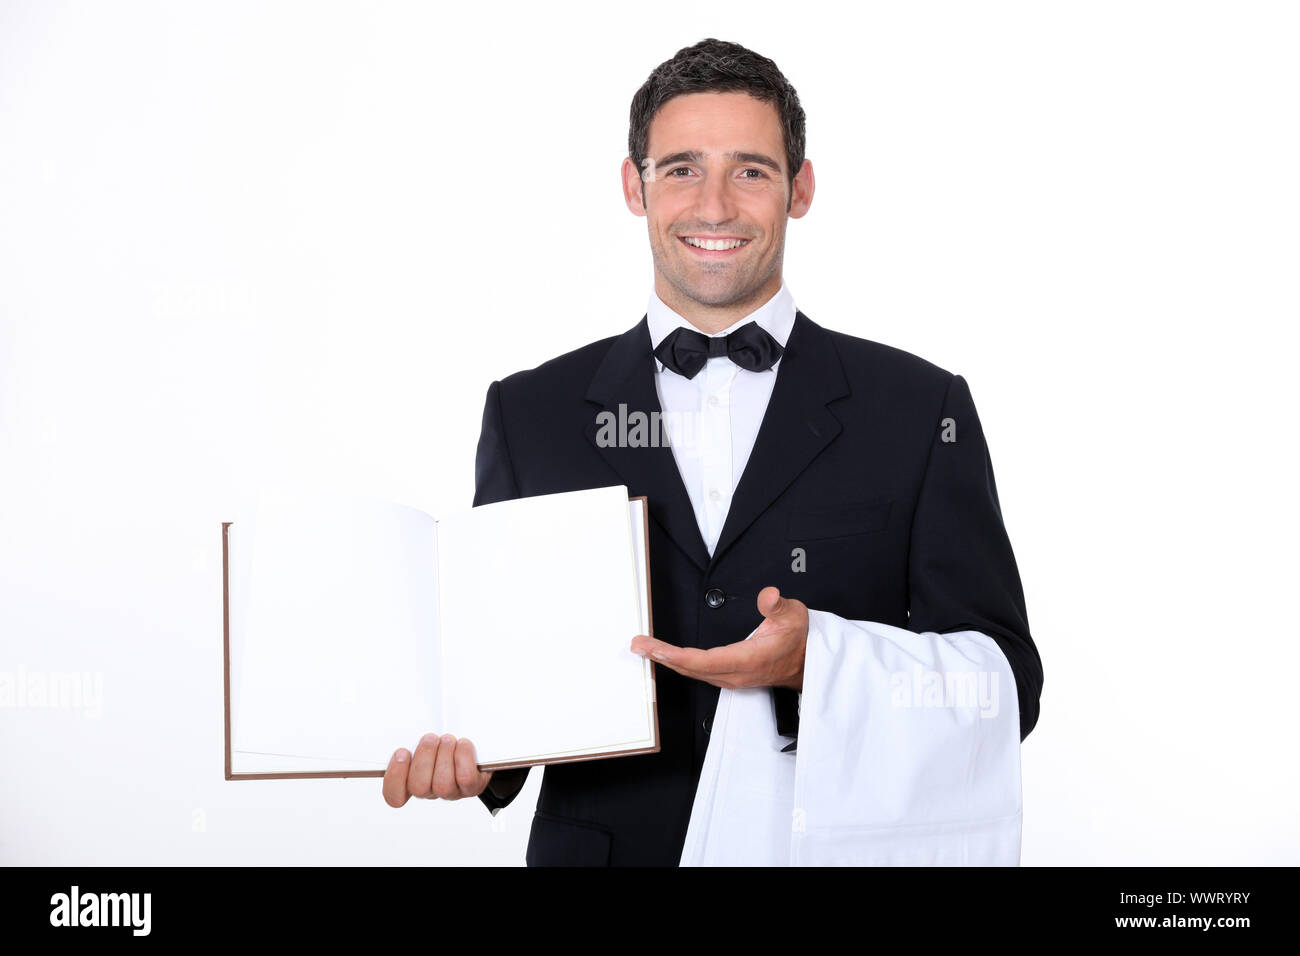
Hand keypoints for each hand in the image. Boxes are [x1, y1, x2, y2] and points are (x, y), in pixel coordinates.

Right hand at [382, 733, 492, 806]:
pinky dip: (463, 758)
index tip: (401, 752)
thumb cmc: (443, 739)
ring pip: (442, 785)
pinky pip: (465, 778)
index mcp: (411, 780)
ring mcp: (451, 791)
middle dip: (423, 759)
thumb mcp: (425, 737)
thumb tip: (405, 722)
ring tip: (447, 739)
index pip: (395, 795)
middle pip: (418, 788)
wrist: (477, 745)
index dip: (394, 777)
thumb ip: (411, 735)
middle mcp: (430, 790)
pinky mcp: (472, 787)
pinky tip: (462, 744)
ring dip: (444, 756)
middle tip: (430, 738)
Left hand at [630, 586, 807, 690]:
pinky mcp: (731, 678)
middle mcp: (738, 674)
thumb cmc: (800, 639)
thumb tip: (767, 595)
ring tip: (646, 649)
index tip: (654, 648)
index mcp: (749, 659)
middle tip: (638, 645)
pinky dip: (680, 664)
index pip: (705, 661)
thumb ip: (778, 605)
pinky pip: (700, 673)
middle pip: (692, 668)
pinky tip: (668, 657)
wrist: (810, 663)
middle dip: (662, 657)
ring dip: (668, 661)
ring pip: (694, 673)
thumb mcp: (794, 615)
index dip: (676, 655)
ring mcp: (733, 679)